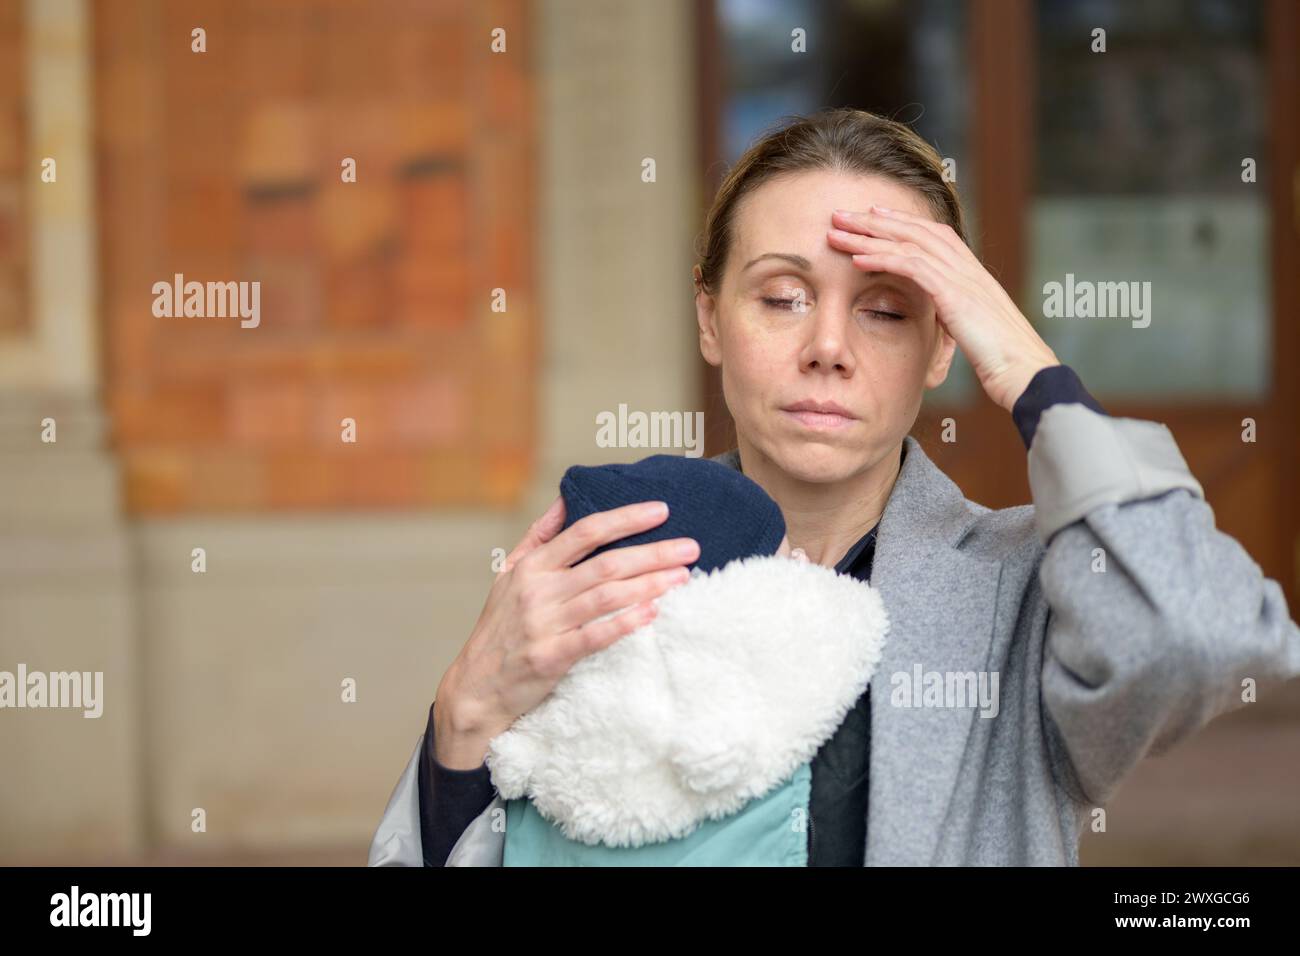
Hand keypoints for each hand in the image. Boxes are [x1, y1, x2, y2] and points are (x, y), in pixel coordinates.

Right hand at [434, 496, 698, 766]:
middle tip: (691, 547)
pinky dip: (626, 623)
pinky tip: (653, 612)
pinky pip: (595, 636)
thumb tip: (565, 498)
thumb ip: (539, 536)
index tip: (661, 510)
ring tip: (683, 577)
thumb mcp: (509, 574)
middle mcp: (538, 590)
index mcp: (532, 566)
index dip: (626, 518)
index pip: (585, 531)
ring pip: (607, 596)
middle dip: (653, 553)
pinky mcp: (551, 656)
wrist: (476, 687)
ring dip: (650, 584)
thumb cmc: (500, 628)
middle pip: (606, 563)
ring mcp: (544, 624)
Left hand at [826, 205, 1059, 412]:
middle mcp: (968, 269)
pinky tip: (857, 260)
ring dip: (868, 236)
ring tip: (836, 231)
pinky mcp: (955, 295)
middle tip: (840, 213)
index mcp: (973, 274)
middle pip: (915, 231)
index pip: (932, 234)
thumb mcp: (976, 331)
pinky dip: (883, 259)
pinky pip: (913, 268)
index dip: (900, 222)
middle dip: (874, 220)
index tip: (871, 215)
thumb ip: (958, 315)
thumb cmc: (1006, 363)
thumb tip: (944, 317)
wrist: (1028, 374)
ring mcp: (963, 279)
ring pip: (909, 244)